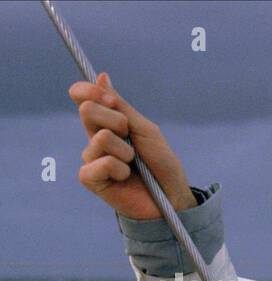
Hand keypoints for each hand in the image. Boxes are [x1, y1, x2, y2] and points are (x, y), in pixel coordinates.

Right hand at [68, 72, 194, 219]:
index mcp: (107, 123)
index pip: (83, 97)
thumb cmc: (161, 164)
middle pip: (88, 110)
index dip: (90, 91)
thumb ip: (121, 106)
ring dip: (125, 150)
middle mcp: (95, 138)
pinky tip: (125, 178)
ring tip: (133, 164)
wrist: (171, 197)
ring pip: (101, 137)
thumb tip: (101, 76)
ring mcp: (91, 158)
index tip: (111, 99)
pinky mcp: (90, 178)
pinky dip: (119, 168)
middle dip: (117, 121)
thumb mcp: (145, 130)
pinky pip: (101, 162)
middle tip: (132, 139)